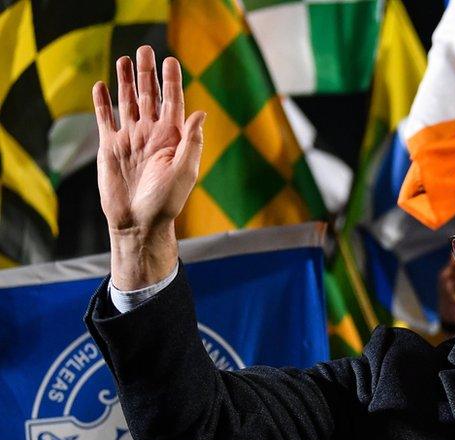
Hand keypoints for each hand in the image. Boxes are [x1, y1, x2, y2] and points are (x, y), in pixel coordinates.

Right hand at [93, 46, 205, 288]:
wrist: (138, 223)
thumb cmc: (166, 202)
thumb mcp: (185, 171)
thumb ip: (191, 141)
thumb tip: (200, 112)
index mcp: (173, 138)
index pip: (173, 102)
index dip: (172, 81)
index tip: (171, 60)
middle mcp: (152, 134)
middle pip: (149, 96)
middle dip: (148, 73)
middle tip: (147, 49)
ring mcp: (130, 139)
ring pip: (127, 102)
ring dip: (126, 81)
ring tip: (125, 59)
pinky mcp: (111, 147)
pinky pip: (106, 119)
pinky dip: (103, 102)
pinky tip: (103, 85)